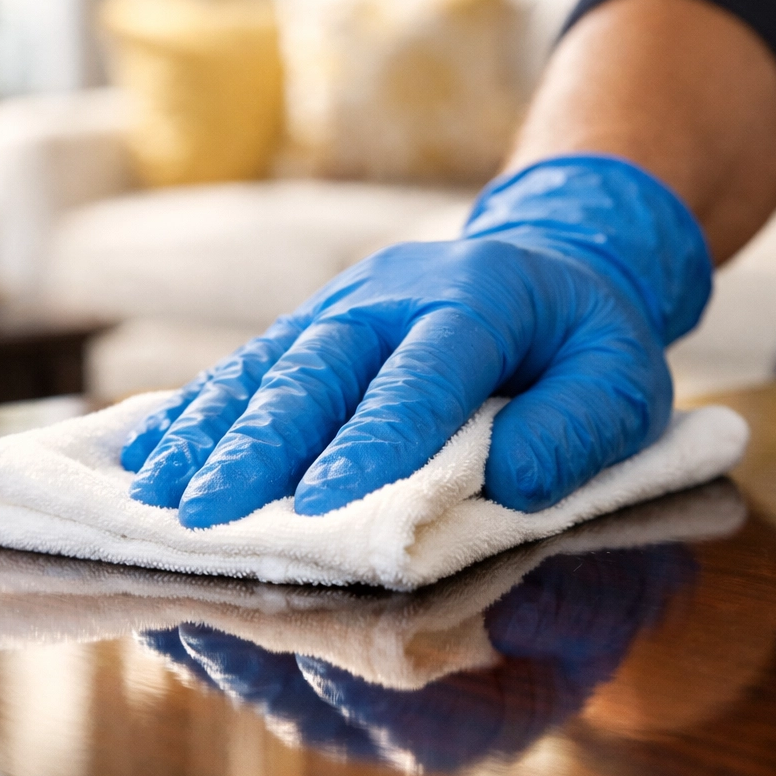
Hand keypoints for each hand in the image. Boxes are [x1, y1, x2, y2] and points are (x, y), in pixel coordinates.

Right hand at [122, 156, 710, 526]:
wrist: (549, 257)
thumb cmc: (585, 338)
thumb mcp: (624, 379)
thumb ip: (576, 428)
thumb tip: (506, 482)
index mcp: (480, 301)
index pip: (420, 378)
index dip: (371, 443)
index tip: (321, 511)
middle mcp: (394, 294)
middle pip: (317, 369)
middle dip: (259, 447)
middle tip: (206, 518)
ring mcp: (344, 303)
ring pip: (266, 367)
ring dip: (209, 432)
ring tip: (158, 493)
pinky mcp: (314, 321)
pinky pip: (249, 364)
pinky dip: (197, 411)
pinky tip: (151, 453)